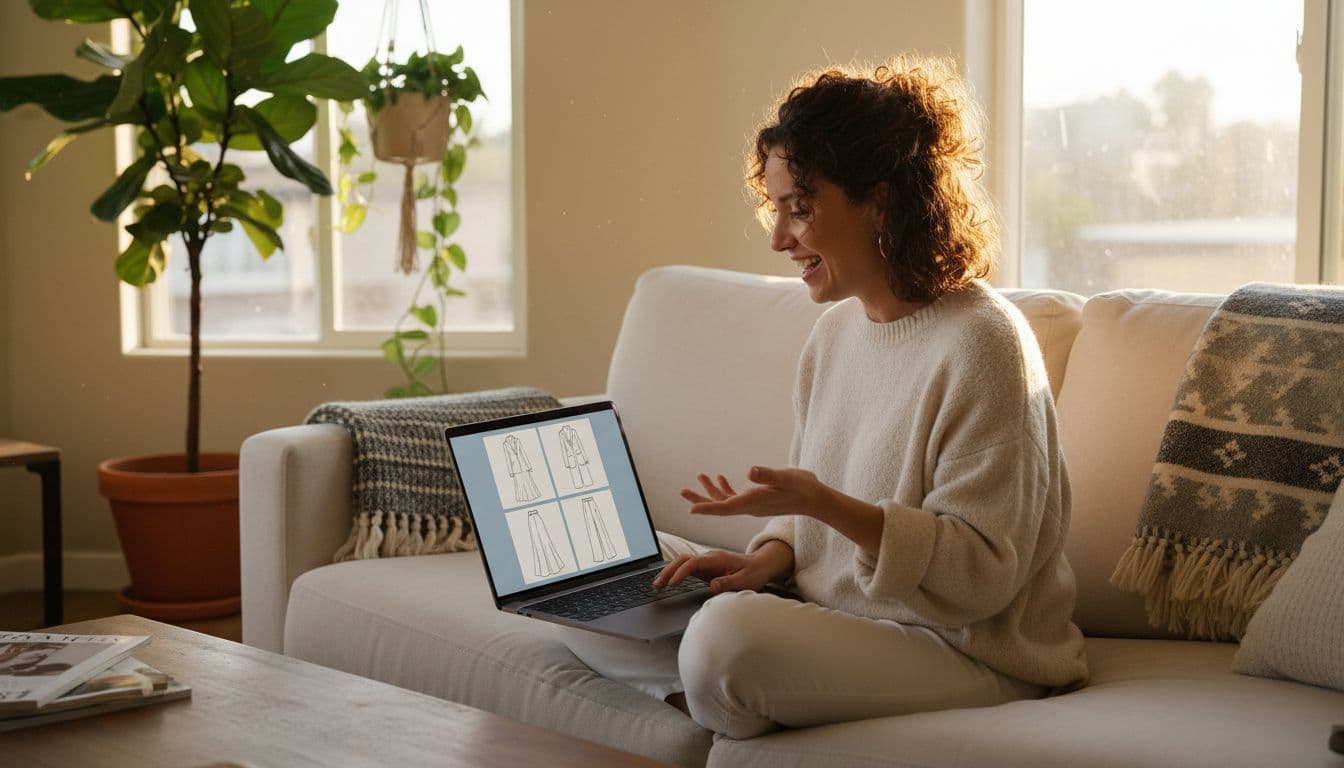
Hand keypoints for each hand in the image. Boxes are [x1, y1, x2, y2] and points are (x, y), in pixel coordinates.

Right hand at [652, 549, 775, 593]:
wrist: (760, 565)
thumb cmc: (754, 572)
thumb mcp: (745, 580)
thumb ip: (729, 582)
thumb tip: (713, 585)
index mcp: (717, 558)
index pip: (693, 563)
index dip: (681, 573)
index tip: (672, 584)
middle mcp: (709, 558)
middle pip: (683, 560)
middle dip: (668, 571)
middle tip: (656, 585)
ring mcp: (706, 563)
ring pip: (682, 563)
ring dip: (668, 572)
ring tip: (656, 585)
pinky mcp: (705, 569)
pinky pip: (686, 569)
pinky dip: (674, 574)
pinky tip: (667, 582)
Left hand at [679, 467, 827, 517]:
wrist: (816, 500)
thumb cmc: (803, 487)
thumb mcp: (786, 477)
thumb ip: (767, 475)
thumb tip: (750, 472)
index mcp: (753, 502)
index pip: (725, 507)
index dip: (707, 508)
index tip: (690, 509)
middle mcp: (750, 506)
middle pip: (719, 506)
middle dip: (701, 499)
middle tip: (682, 491)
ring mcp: (753, 505)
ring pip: (726, 502)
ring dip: (711, 491)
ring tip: (699, 477)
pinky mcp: (757, 501)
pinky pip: (736, 498)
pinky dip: (726, 489)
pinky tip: (721, 478)